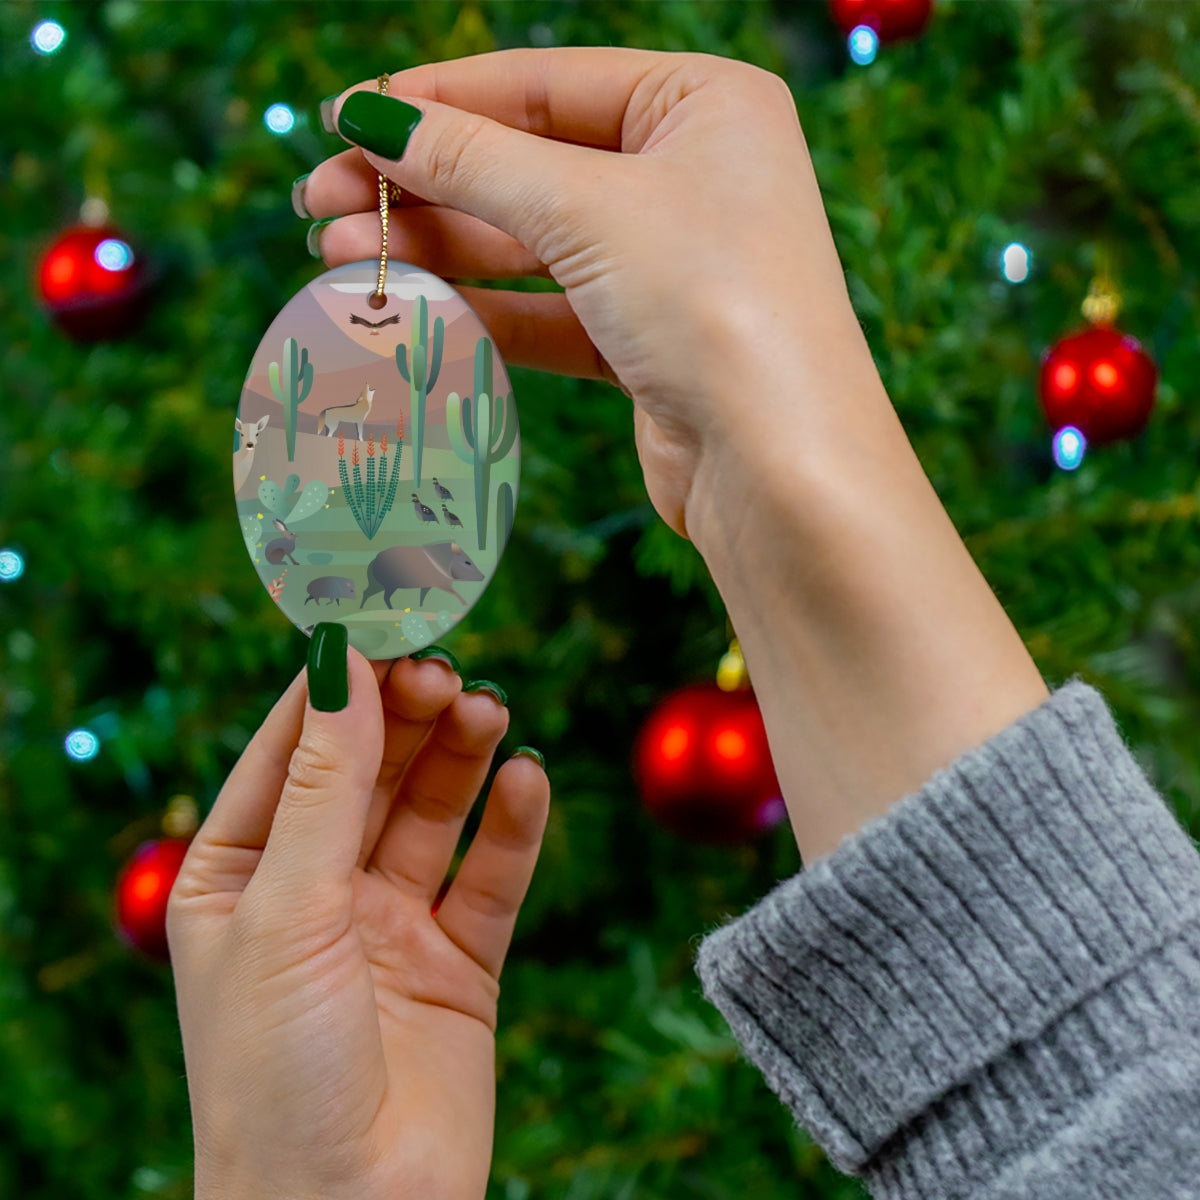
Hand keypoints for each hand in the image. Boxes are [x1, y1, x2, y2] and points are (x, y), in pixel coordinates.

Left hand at [167, 646, 548, 1199]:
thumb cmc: (275, 1074)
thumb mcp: (287, 910)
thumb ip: (324, 785)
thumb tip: (342, 662)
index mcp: (240, 875)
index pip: (291, 750)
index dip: (337, 685)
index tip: (384, 620)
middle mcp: (315, 891)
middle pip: (370, 771)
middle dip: (407, 716)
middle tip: (449, 671)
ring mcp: (389, 925)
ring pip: (432, 812)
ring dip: (461, 757)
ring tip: (490, 712)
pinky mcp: (458, 963)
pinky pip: (490, 877)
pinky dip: (512, 826)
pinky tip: (527, 780)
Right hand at [300, 47, 874, 542]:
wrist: (779, 467)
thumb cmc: (713, 305)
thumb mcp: (586, 209)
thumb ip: (473, 161)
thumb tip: (371, 117)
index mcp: (704, 103)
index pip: (544, 83)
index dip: (437, 101)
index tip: (343, 119)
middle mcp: (693, 175)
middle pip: (528, 164)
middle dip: (422, 183)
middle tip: (319, 201)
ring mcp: (671, 262)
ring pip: (531, 243)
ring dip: (436, 249)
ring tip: (337, 256)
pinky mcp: (649, 341)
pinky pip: (549, 310)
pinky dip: (480, 310)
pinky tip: (408, 307)